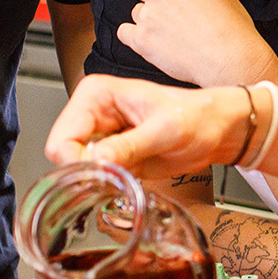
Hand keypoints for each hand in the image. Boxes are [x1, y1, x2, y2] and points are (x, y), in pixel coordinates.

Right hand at [46, 74, 250, 175]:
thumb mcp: (166, 130)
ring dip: (101, 179)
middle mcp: (91, 113)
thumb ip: (130, 145)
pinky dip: (110, 183)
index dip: (79, 162)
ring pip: (77, 170)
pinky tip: (134, 174)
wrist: (215, 130)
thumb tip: (97, 159)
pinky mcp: (108, 154)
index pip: (62, 137)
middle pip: (63, 157)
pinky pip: (94, 178)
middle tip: (123, 172)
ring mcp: (98, 135)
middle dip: (90, 171)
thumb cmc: (196, 117)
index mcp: (96, 95)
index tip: (106, 171)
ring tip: (135, 169)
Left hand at [118, 0, 277, 86]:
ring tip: (171, 32)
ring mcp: (147, 15)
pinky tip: (153, 41)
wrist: (230, 59)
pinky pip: (125, 32)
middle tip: (169, 10)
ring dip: (148, 18)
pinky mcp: (141, 39)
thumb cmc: (232, 27)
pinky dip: (135, 36)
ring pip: (136, 11)